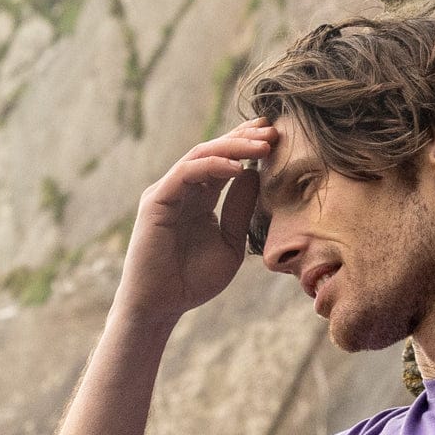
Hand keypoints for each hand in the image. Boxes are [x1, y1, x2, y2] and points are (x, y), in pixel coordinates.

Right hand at [117, 117, 277, 322]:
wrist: (161, 306)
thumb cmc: (193, 281)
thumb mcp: (230, 245)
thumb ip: (240, 211)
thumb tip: (254, 174)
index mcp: (200, 198)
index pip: (225, 163)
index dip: (248, 148)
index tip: (277, 138)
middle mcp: (183, 189)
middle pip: (214, 151)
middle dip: (244, 137)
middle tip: (273, 128)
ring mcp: (168, 191)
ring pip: (201, 155)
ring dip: (233, 147)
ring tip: (262, 144)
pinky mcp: (157, 200)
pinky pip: (186, 173)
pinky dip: (213, 166)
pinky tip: (238, 167)